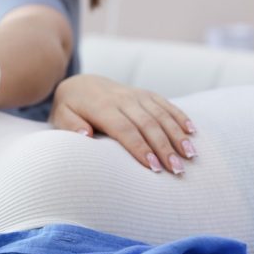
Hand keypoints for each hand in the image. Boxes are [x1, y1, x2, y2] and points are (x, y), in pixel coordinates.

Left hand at [49, 74, 196, 174]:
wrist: (80, 83)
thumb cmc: (70, 108)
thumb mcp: (61, 116)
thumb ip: (71, 126)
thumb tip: (85, 135)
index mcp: (102, 107)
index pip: (125, 129)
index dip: (140, 148)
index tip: (153, 167)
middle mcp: (123, 99)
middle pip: (148, 124)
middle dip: (164, 147)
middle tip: (178, 170)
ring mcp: (136, 95)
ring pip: (161, 114)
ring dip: (177, 135)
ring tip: (190, 155)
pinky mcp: (146, 94)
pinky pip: (165, 104)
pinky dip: (180, 117)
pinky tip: (193, 132)